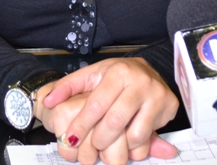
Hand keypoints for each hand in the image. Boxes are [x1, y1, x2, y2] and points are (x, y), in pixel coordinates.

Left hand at [40, 57, 178, 164]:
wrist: (148, 69)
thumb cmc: (116, 75)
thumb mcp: (91, 75)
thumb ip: (67, 87)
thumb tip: (47, 100)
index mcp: (118, 72)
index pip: (96, 104)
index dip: (81, 124)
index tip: (71, 138)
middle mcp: (140, 82)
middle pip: (115, 121)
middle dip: (99, 139)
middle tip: (92, 146)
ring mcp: (157, 94)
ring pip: (134, 133)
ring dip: (118, 145)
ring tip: (108, 144)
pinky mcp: (169, 106)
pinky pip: (150, 136)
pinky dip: (135, 145)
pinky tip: (127, 140)